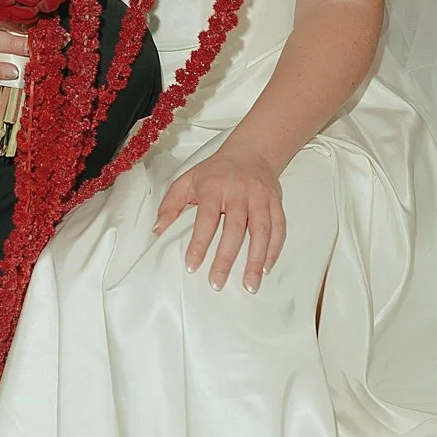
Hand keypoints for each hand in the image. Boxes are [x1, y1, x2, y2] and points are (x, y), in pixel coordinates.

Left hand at [154, 148, 285, 293]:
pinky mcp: (276, 202)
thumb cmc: (216, 171)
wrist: (251, 152)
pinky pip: (278, 228)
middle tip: (217, 282)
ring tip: (249, 284)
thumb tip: (158, 229)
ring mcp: (260, 197)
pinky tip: (265, 267)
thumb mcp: (187, 180)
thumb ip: (170, 205)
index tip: (192, 266)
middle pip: (235, 228)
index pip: (206, 219)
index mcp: (214, 187)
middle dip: (226, 258)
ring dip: (256, 259)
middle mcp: (239, 192)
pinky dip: (274, 249)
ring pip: (261, 231)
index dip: (199, 244)